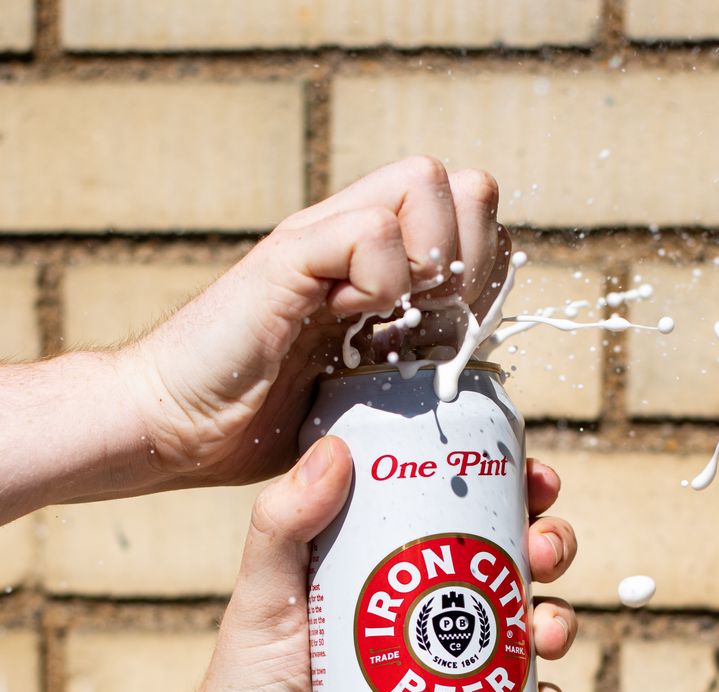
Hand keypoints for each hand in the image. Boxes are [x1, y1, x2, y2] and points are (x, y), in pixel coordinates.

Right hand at [124, 157, 504, 489]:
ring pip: (425, 181)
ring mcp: (322, 241)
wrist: (172, 425)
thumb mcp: (357, 400)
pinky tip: (350, 323)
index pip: (474, 222)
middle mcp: (355, 239)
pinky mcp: (287, 258)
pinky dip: (379, 279)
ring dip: (431, 259)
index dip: (488, 273)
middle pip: (464, 186)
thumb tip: (467, 388)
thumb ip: (405, 375)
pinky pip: (366, 230)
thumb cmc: (257, 423)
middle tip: (434, 323)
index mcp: (378, 269)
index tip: (460, 337)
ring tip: (393, 320)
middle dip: (472, 259)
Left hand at [185, 443, 577, 691]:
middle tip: (544, 555)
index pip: (458, 512)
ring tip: (545, 636)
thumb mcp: (263, 599)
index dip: (510, 491)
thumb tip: (335, 449)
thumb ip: (283, 525)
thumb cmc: (244, 691)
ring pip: (528, 633)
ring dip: (557, 623)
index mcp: (387, 568)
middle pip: (510, 564)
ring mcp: (445, 673)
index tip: (536, 481)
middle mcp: (425, 615)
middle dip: (549, 549)